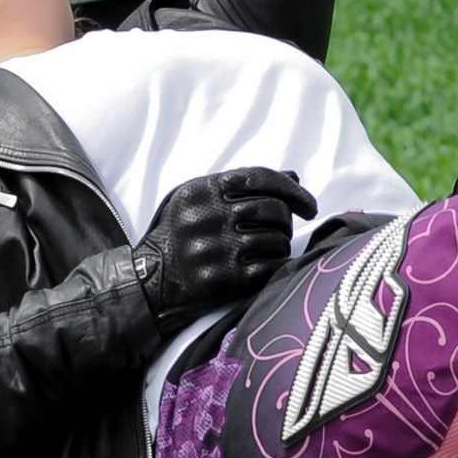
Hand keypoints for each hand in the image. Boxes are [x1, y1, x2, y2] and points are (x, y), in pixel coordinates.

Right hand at [133, 167, 315, 326]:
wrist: (150, 279)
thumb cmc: (180, 235)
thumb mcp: (199, 200)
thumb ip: (242, 186)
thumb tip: (294, 177)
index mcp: (203, 190)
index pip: (261, 178)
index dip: (292, 189)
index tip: (308, 205)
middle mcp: (209, 216)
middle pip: (274, 209)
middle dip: (287, 220)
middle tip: (284, 229)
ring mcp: (217, 248)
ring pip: (276, 238)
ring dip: (281, 244)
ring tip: (270, 248)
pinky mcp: (224, 278)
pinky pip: (270, 266)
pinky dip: (277, 264)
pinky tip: (268, 264)